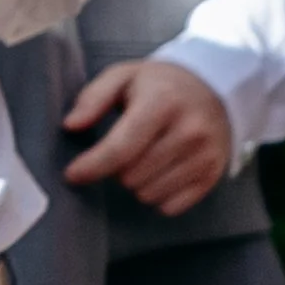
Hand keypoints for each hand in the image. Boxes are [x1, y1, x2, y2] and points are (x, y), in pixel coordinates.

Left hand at [61, 57, 233, 215]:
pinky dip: (158, 196)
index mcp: (162, 102)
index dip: (93, 165)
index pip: (122, 147)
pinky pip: (171, 207)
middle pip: (132, 176)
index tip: (71, 174)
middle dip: (116, 168)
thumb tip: (70, 125)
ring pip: (149, 195)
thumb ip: (93, 98)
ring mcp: (205, 156)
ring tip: (144, 155)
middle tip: (123, 147)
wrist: (212, 88)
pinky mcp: (213, 176)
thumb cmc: (159, 84)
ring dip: (136, 182)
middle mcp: (189, 131)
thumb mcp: (123, 76)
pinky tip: (161, 171)